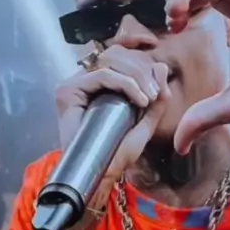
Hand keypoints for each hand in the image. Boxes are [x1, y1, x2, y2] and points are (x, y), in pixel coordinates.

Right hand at [55, 47, 170, 229]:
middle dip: (142, 69)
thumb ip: (156, 98)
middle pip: (116, 54)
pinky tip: (139, 100)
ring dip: (136, 76)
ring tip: (148, 99)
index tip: (160, 90)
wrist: (102, 174)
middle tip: (155, 94)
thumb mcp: (145, 123)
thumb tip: (162, 66)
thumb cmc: (119, 154)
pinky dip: (125, 84)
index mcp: (102, 86)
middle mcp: (86, 82)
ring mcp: (75, 86)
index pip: (122, 58)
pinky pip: (101, 75)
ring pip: (109, 60)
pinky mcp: (68, 92)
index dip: (143, 66)